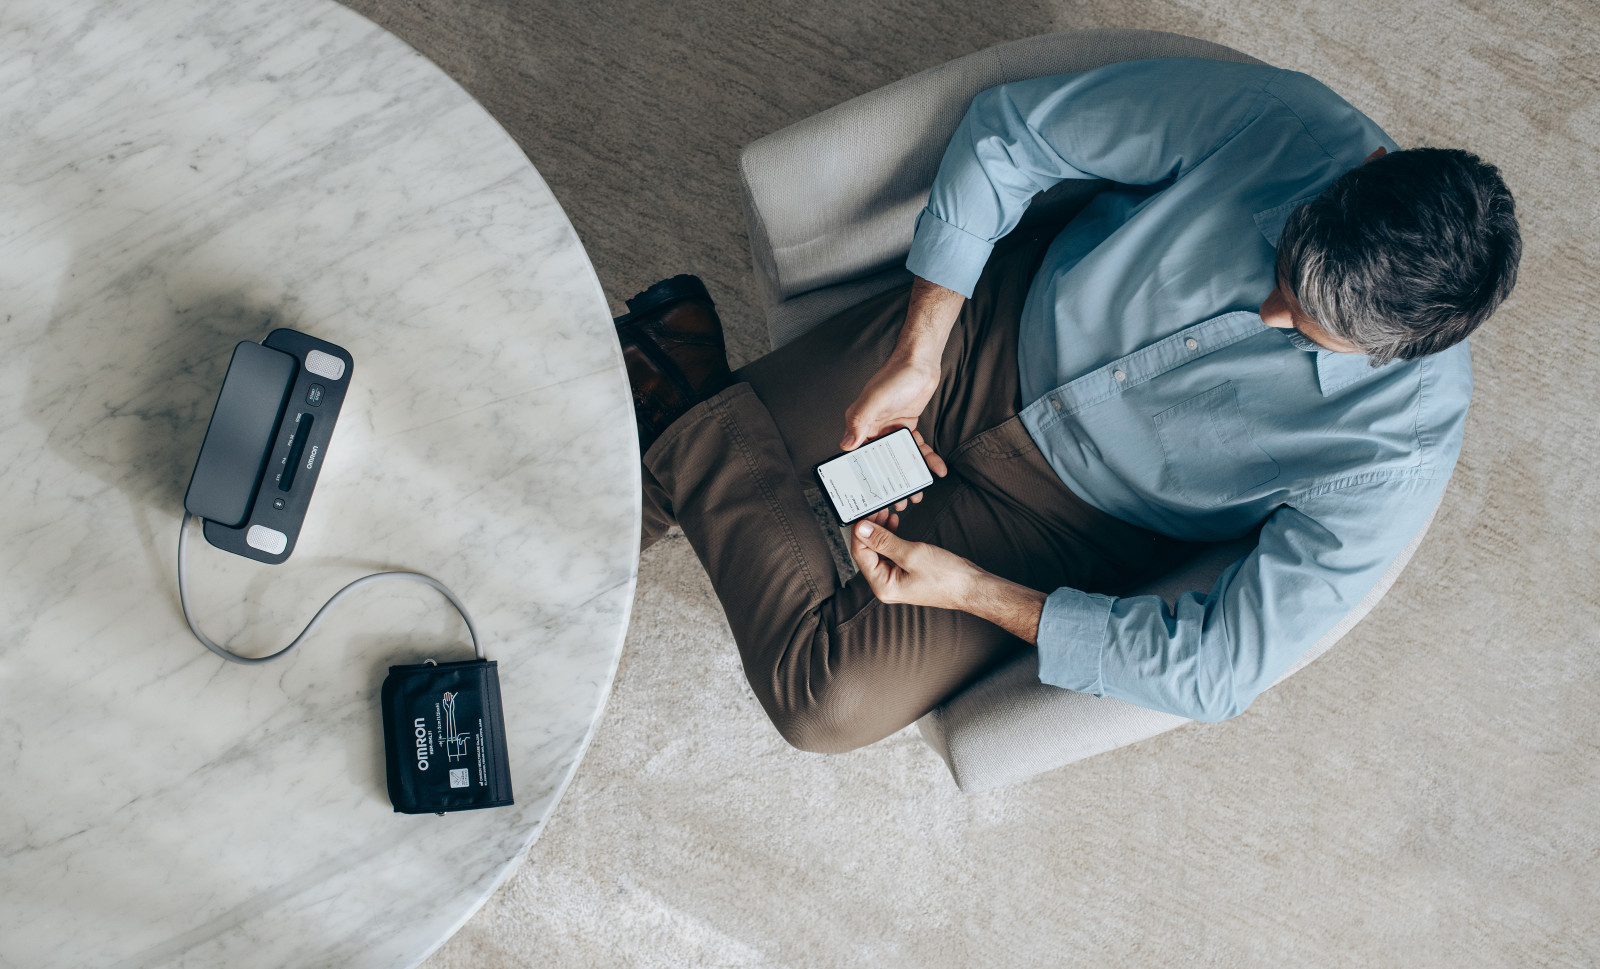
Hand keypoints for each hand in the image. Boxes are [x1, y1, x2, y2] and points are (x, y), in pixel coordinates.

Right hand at [840, 362, 948, 511]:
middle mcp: (873, 428)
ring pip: (900, 457)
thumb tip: (845, 446)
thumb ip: (859, 423)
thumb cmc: (894, 377)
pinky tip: (938, 470)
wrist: (920, 361)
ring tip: (917, 494)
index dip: (866, 477)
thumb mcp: (874, 401)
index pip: (859, 455)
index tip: (873, 496)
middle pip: (881, 461)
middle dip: (890, 483)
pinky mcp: (908, 425)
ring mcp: (891, 428)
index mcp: (860, 424)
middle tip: (898, 502)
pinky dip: (927, 458)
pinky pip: (917, 447)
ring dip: (910, 475)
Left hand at [848, 515, 983, 609]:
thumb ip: (884, 541)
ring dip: (880, 530)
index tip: (864, 513)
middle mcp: (885, 585)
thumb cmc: (946, 577)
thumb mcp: (911, 554)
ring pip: (879, 550)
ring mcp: (895, 578)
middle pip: (867, 552)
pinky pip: (891, 552)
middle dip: (870, 529)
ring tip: (884, 512)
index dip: (860, 532)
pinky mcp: (905, 571)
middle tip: (876, 509)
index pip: (860, 555)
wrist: (970, 586)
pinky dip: (890, 537)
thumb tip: (862, 530)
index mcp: (882, 586)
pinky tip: (893, 523)